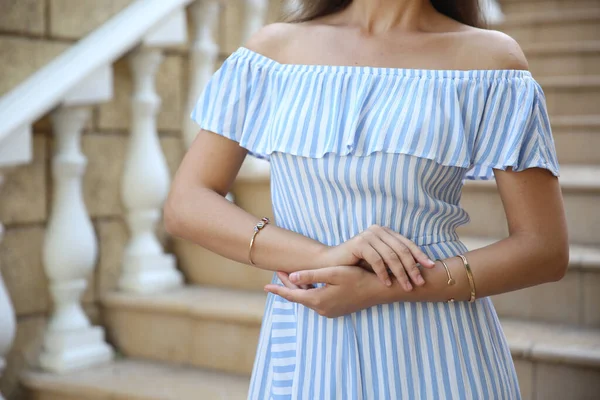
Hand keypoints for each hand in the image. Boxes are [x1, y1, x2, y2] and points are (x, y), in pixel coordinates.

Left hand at [265, 267, 383, 317]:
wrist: (379, 291)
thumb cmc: (358, 278)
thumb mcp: (334, 273)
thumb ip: (312, 275)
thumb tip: (291, 277)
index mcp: (318, 300)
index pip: (292, 295)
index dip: (278, 289)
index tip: (265, 287)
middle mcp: (322, 309)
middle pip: (299, 296)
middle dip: (287, 284)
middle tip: (278, 271)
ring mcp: (329, 311)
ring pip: (307, 298)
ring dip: (299, 287)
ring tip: (289, 274)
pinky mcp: (336, 309)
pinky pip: (316, 300)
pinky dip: (309, 290)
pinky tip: (307, 282)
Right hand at [317, 224, 434, 290]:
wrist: (331, 264)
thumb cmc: (357, 264)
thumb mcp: (380, 261)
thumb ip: (395, 260)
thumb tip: (420, 269)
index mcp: (385, 232)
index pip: (407, 244)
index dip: (420, 256)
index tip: (431, 268)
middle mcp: (378, 230)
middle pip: (401, 250)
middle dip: (412, 268)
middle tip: (419, 282)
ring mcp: (368, 235)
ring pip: (391, 256)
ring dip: (400, 273)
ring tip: (406, 286)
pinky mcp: (359, 243)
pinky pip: (376, 259)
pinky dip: (383, 273)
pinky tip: (387, 283)